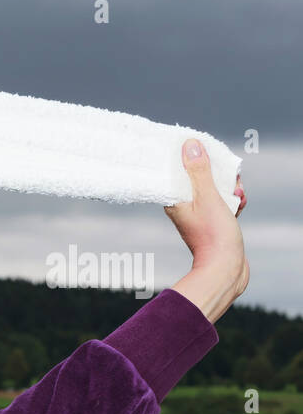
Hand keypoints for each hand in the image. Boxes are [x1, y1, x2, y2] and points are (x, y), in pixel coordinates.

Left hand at [164, 138, 248, 320]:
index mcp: (173, 200)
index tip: (207, 156)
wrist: (225, 268)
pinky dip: (233, 200)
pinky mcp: (212, 220)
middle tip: (230, 182)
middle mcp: (182, 206)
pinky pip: (223, 201)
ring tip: (237, 197)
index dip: (193, 160)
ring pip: (215, 188)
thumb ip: (199, 171)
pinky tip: (239, 205)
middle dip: (219, 174)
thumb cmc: (214, 235)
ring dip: (229, 187)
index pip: (178, 170)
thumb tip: (189, 145)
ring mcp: (198, 213)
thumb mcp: (208, 197)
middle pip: (200, 177)